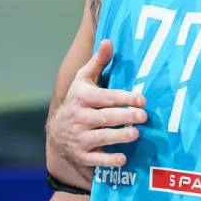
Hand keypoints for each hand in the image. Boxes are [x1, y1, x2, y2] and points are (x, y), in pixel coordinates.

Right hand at [47, 39, 146, 174]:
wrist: (56, 132)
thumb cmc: (78, 101)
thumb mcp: (84, 80)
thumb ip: (98, 62)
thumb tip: (108, 41)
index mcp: (82, 98)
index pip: (105, 97)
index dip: (124, 98)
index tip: (142, 99)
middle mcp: (79, 117)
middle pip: (105, 117)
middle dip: (124, 116)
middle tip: (143, 116)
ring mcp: (80, 137)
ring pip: (101, 137)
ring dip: (118, 136)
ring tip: (136, 134)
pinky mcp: (82, 155)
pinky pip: (96, 159)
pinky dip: (109, 160)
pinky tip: (123, 158)